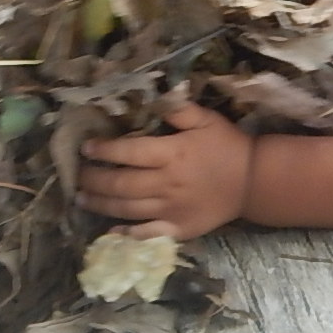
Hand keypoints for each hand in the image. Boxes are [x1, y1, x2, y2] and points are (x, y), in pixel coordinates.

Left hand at [79, 101, 253, 240]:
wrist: (253, 182)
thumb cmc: (226, 146)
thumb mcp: (206, 119)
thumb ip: (178, 109)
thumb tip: (152, 98)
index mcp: (171, 154)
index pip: (128, 152)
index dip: (103, 150)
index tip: (86, 148)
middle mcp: (166, 183)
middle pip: (121, 183)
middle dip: (94, 179)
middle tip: (78, 175)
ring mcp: (170, 210)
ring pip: (127, 209)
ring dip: (101, 204)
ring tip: (82, 198)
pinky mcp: (178, 229)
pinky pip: (147, 234)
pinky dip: (126, 234)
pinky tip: (110, 231)